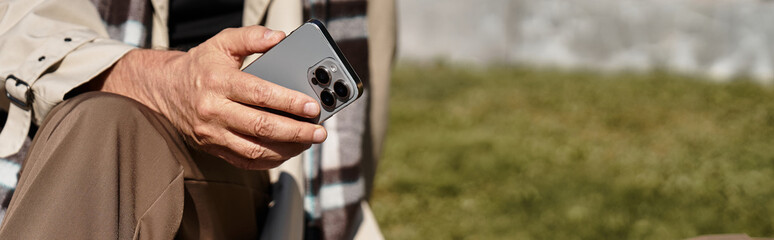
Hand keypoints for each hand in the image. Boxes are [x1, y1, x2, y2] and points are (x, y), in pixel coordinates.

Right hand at [97, 26, 325, 168]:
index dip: (289, 102)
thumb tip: (279, 37)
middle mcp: (214, 110)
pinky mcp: (214, 148)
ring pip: (255, 149)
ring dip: (287, 149)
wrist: (165, 90)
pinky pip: (246, 161)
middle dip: (296, 131)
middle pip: (261, 127)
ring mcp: (213, 133)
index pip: (260, 94)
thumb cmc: (200, 66)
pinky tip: (288, 151)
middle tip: (319, 131)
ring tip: (308, 141)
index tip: (312, 106)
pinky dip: (271, 160)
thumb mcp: (222, 43)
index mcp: (219, 82)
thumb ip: (252, 37)